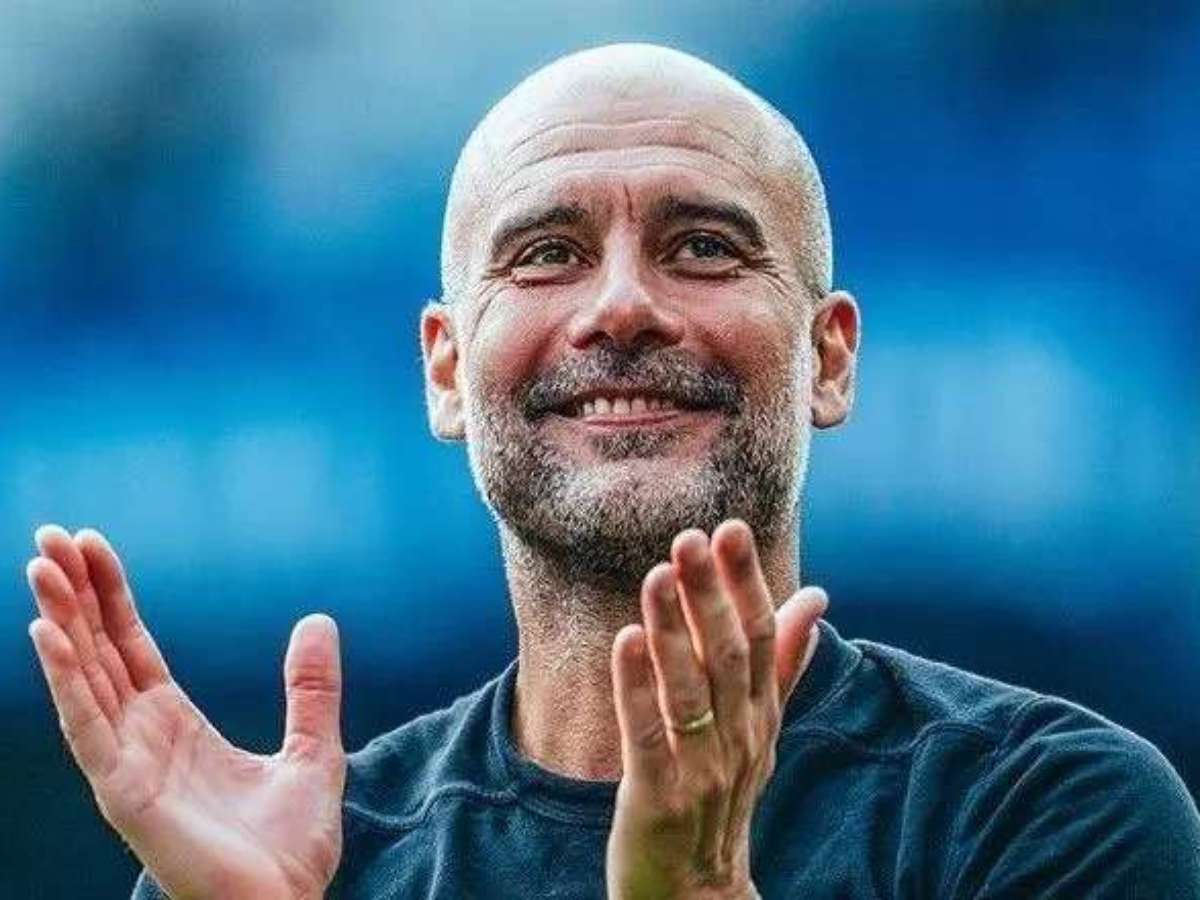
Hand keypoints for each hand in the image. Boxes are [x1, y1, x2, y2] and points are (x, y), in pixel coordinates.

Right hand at [24, 525, 344, 899]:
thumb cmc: (290, 848)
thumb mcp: (314, 750)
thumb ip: (310, 689)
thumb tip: (318, 621)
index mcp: (176, 726)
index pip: (132, 647)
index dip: (111, 597)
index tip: (92, 544)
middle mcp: (142, 739)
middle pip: (99, 652)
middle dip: (73, 594)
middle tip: (47, 534)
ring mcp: (127, 766)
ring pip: (85, 679)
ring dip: (60, 622)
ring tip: (40, 566)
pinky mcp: (125, 795)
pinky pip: (87, 728)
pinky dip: (66, 681)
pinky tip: (48, 635)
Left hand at [607, 519, 827, 899]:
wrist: (696, 892)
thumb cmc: (721, 796)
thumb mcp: (759, 729)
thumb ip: (783, 663)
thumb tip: (814, 598)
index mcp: (760, 717)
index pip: (762, 639)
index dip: (745, 583)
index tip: (730, 528)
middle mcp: (738, 739)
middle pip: (730, 656)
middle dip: (710, 594)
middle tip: (690, 537)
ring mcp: (701, 771)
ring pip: (689, 690)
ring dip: (673, 629)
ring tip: (656, 575)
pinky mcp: (657, 798)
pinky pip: (646, 735)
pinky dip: (636, 687)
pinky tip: (624, 640)